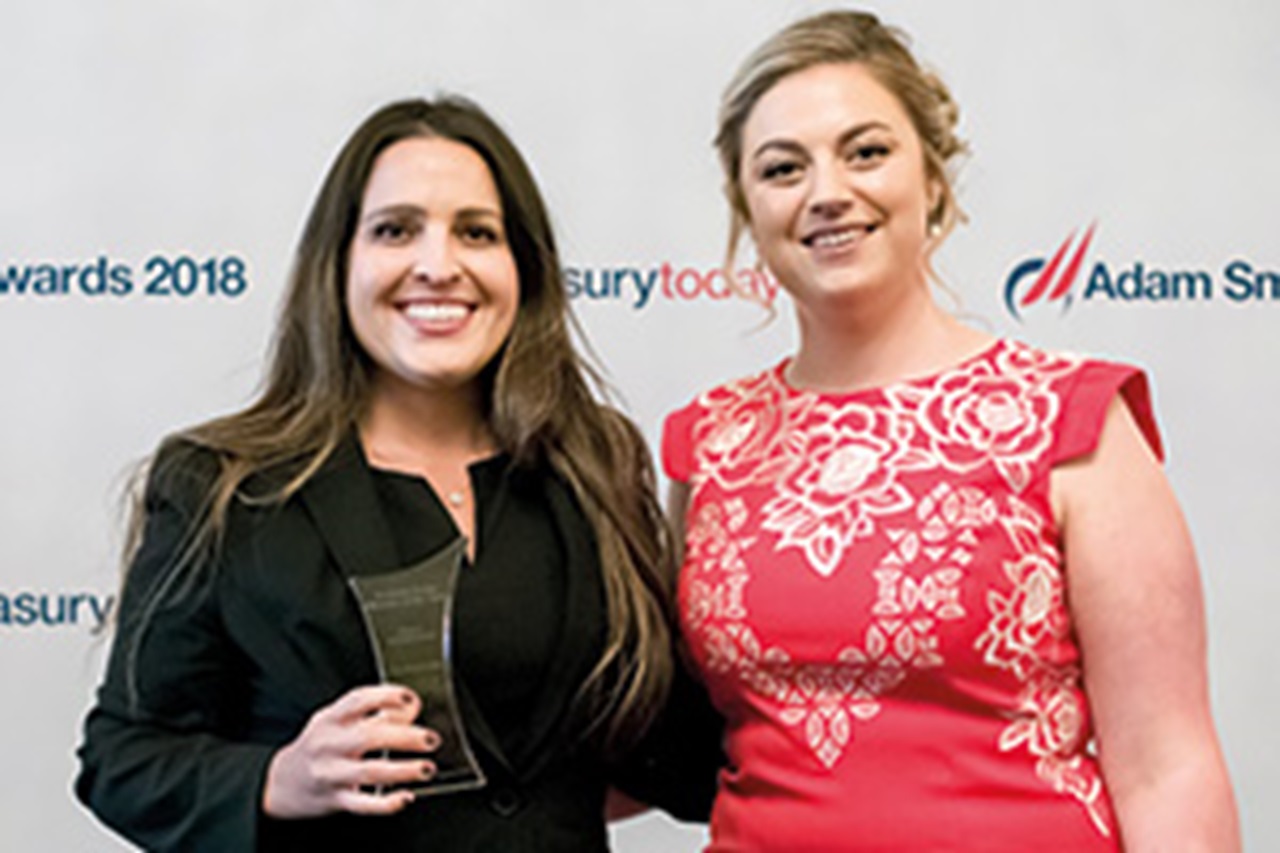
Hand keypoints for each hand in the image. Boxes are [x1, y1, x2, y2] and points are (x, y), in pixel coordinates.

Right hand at [262, 684, 441, 818]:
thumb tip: (412, 706)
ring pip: (369, 771)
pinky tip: (405, 797)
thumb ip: (376, 712)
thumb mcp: (338, 722)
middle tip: (430, 738)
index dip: (386, 696)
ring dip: (402, 770)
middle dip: (405, 737)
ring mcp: (330, 773)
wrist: (281, 784)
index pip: (358, 700)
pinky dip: (385, 803)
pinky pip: (362, 804)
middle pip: (369, 736)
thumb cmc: (319, 746)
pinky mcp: (334, 799)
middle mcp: (329, 744)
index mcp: (331, 719)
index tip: (411, 699)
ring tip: (426, 768)